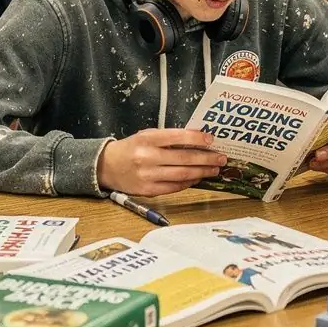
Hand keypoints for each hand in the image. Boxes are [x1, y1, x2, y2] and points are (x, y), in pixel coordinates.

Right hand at [97, 128, 226, 196]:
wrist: (106, 166)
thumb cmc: (131, 148)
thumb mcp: (146, 136)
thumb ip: (168, 138)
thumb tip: (196, 140)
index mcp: (148, 139)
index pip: (177, 137)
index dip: (197, 138)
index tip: (211, 139)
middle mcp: (147, 157)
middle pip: (184, 159)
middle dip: (206, 158)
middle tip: (220, 158)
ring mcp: (148, 175)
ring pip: (182, 175)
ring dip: (201, 172)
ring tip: (213, 169)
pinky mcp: (147, 190)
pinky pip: (174, 187)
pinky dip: (188, 183)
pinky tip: (197, 178)